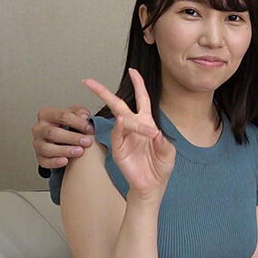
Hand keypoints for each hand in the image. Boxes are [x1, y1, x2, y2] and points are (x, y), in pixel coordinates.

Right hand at [32, 104, 94, 167]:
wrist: (63, 138)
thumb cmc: (68, 124)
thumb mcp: (75, 114)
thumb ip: (80, 112)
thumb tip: (84, 116)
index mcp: (46, 114)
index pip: (62, 116)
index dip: (78, 123)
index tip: (90, 129)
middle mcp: (39, 128)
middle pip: (52, 133)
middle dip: (72, 138)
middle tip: (87, 142)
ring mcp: (37, 143)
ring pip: (47, 148)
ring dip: (64, 150)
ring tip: (80, 152)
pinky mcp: (39, 156)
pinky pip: (44, 161)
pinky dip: (54, 162)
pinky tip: (65, 161)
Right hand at [83, 68, 175, 199]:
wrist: (153, 186)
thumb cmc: (160, 167)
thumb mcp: (168, 151)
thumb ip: (163, 141)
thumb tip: (154, 132)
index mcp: (147, 123)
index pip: (141, 99)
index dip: (138, 84)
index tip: (133, 71)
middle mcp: (133, 127)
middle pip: (118, 104)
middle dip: (103, 92)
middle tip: (89, 82)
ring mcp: (124, 138)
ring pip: (120, 119)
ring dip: (128, 118)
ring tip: (141, 127)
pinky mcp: (119, 149)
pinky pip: (117, 135)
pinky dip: (119, 127)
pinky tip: (122, 121)